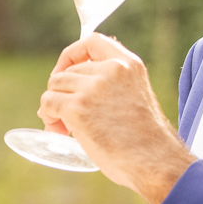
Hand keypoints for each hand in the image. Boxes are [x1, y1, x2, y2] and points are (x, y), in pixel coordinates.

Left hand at [38, 35, 193, 203]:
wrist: (154, 162)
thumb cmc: (145, 140)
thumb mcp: (134, 96)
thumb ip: (111, 84)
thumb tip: (71, 86)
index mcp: (129, 64)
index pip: (92, 41)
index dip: (72, 55)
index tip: (65, 72)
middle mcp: (111, 70)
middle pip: (66, 72)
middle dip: (62, 94)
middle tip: (66, 119)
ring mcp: (93, 87)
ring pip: (54, 87)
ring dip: (52, 107)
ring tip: (64, 128)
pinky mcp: (78, 107)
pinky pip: (48, 104)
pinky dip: (49, 118)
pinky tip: (61, 132)